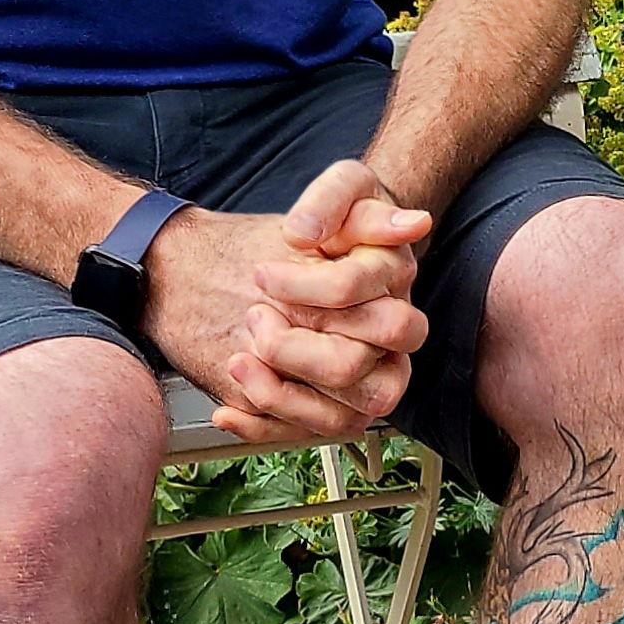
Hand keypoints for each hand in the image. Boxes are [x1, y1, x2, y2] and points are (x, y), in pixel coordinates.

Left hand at [143, 198, 428, 444]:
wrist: (302, 253)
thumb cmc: (328, 221)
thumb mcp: (343, 188)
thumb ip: (338, 198)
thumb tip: (332, 230)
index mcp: (394, 285)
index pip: (364, 299)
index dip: (307, 289)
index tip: (262, 273)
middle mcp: (391, 339)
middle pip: (355, 366)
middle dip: (291, 349)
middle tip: (255, 318)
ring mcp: (368, 378)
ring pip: (341, 417)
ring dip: (278, 396)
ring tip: (238, 362)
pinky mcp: (337, 405)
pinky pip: (308, 434)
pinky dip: (262, 426)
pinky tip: (229, 407)